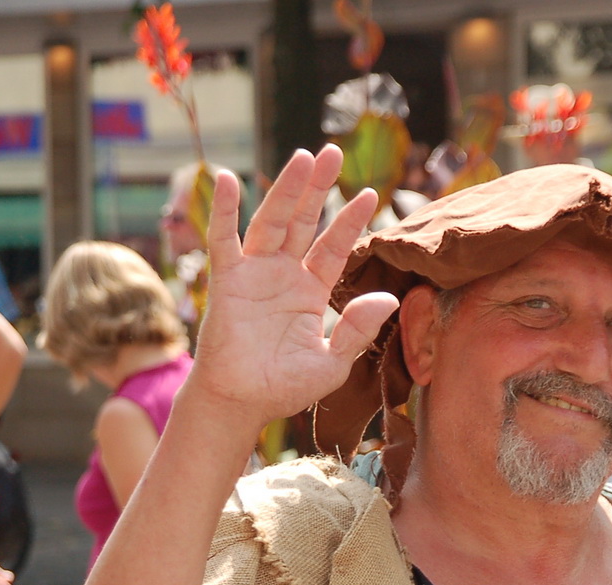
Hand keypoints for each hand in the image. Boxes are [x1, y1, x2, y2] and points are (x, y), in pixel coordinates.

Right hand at [184, 145, 400, 431]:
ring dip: (286, 189)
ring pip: (271, 221)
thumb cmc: (284, 388)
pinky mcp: (226, 279)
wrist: (241, 404)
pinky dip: (223, 209)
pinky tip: (226, 178)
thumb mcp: (333, 363)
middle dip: (318, 188)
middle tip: (333, 153)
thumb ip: (357, 330)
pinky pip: (223, 238)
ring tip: (304, 156)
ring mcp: (254, 273)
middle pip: (303, 222)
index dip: (349, 222)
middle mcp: (283, 275)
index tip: (370, 195)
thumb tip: (388, 297)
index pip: (334, 248)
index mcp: (310, 292)